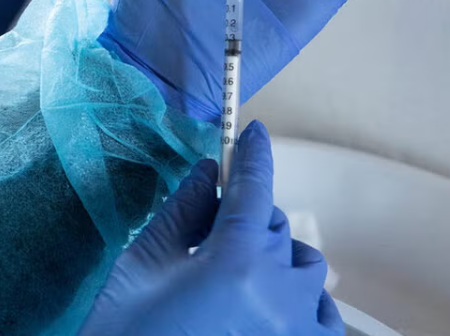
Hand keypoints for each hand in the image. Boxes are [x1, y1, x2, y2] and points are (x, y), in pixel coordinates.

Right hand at [80, 120, 343, 335]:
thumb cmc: (125, 335)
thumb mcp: (141, 269)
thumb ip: (180, 212)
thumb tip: (205, 172)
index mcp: (234, 262)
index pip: (252, 186)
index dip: (252, 154)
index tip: (253, 133)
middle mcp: (278, 294)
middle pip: (275, 227)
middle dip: (246, 219)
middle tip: (210, 233)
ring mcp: (297, 332)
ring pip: (306, 268)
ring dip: (278, 259)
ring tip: (242, 275)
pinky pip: (324, 316)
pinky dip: (304, 302)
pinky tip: (274, 308)